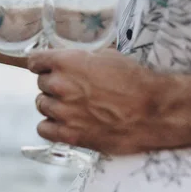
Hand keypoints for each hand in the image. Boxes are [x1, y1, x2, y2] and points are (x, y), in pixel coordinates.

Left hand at [27, 49, 189, 154]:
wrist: (156, 111)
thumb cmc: (136, 80)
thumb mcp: (108, 56)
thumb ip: (82, 59)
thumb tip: (70, 61)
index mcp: (66, 62)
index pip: (35, 60)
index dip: (41, 64)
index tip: (46, 67)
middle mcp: (60, 85)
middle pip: (41, 83)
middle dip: (54, 84)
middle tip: (73, 89)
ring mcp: (63, 111)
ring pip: (41, 105)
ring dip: (53, 104)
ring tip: (72, 107)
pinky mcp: (70, 134)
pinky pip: (43, 129)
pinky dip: (51, 126)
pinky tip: (64, 123)